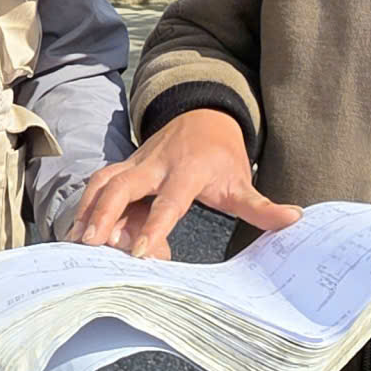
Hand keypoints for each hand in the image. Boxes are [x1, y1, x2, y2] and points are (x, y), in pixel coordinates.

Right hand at [68, 109, 302, 258]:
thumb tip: (294, 220)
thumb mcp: (243, 181)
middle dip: (104, 214)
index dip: (154, 228)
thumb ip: (262, 206)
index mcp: (187, 171)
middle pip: (122, 187)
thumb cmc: (222, 155)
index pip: (168, 203)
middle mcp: (156, 164)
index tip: (141, 254)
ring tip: (75, 241)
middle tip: (90, 245)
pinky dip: (85, 203)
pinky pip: (99, 182)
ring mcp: (136, 162)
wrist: (202, 116)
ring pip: (104, 181)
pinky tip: (76, 229)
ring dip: (88, 209)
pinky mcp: (123, 165)